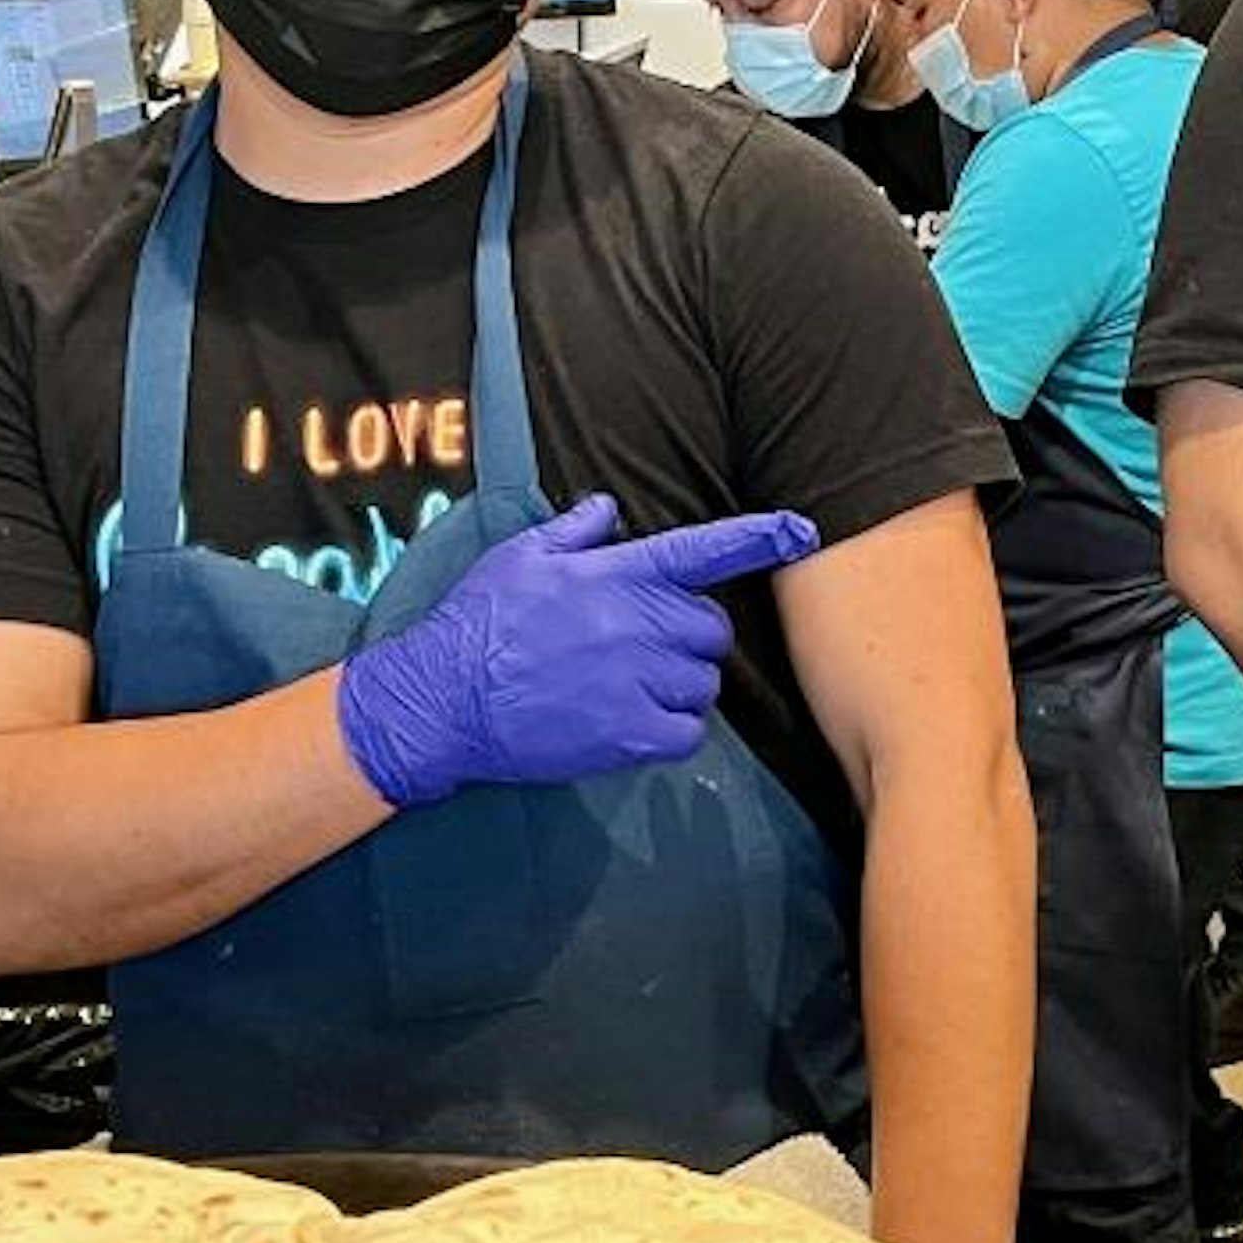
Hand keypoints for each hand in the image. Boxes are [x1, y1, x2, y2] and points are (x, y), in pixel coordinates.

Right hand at [334, 494, 816, 805]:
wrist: (444, 699)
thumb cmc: (478, 623)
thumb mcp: (520, 558)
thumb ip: (574, 531)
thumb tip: (609, 508)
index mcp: (618, 574)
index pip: (704, 548)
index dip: (758, 536)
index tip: (798, 530)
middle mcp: (638, 622)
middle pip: (711, 627)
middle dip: (688, 637)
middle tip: (643, 648)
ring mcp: (637, 680)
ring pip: (703, 682)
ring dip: (678, 686)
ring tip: (628, 688)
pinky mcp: (630, 734)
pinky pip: (687, 731)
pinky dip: (670, 729)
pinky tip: (633, 723)